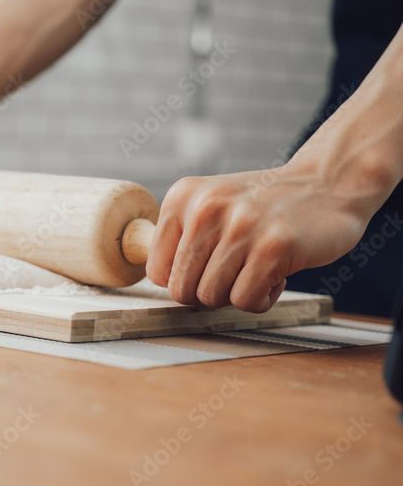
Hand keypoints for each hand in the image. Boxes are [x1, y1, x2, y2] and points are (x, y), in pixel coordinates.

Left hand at [146, 160, 370, 312]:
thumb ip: (181, 237)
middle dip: (209, 291)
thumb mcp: (210, 204)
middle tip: (236, 271)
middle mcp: (206, 208)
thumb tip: (159, 282)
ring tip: (257, 266)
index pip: (157, 270)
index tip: (207, 268)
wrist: (328, 184)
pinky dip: (261, 298)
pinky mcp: (273, 248)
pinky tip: (275, 273)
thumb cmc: (265, 205)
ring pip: (211, 297)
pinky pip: (245, 301)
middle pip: (181, 289)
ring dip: (237, 293)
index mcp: (182, 197)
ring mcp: (240, 227)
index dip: (184, 280)